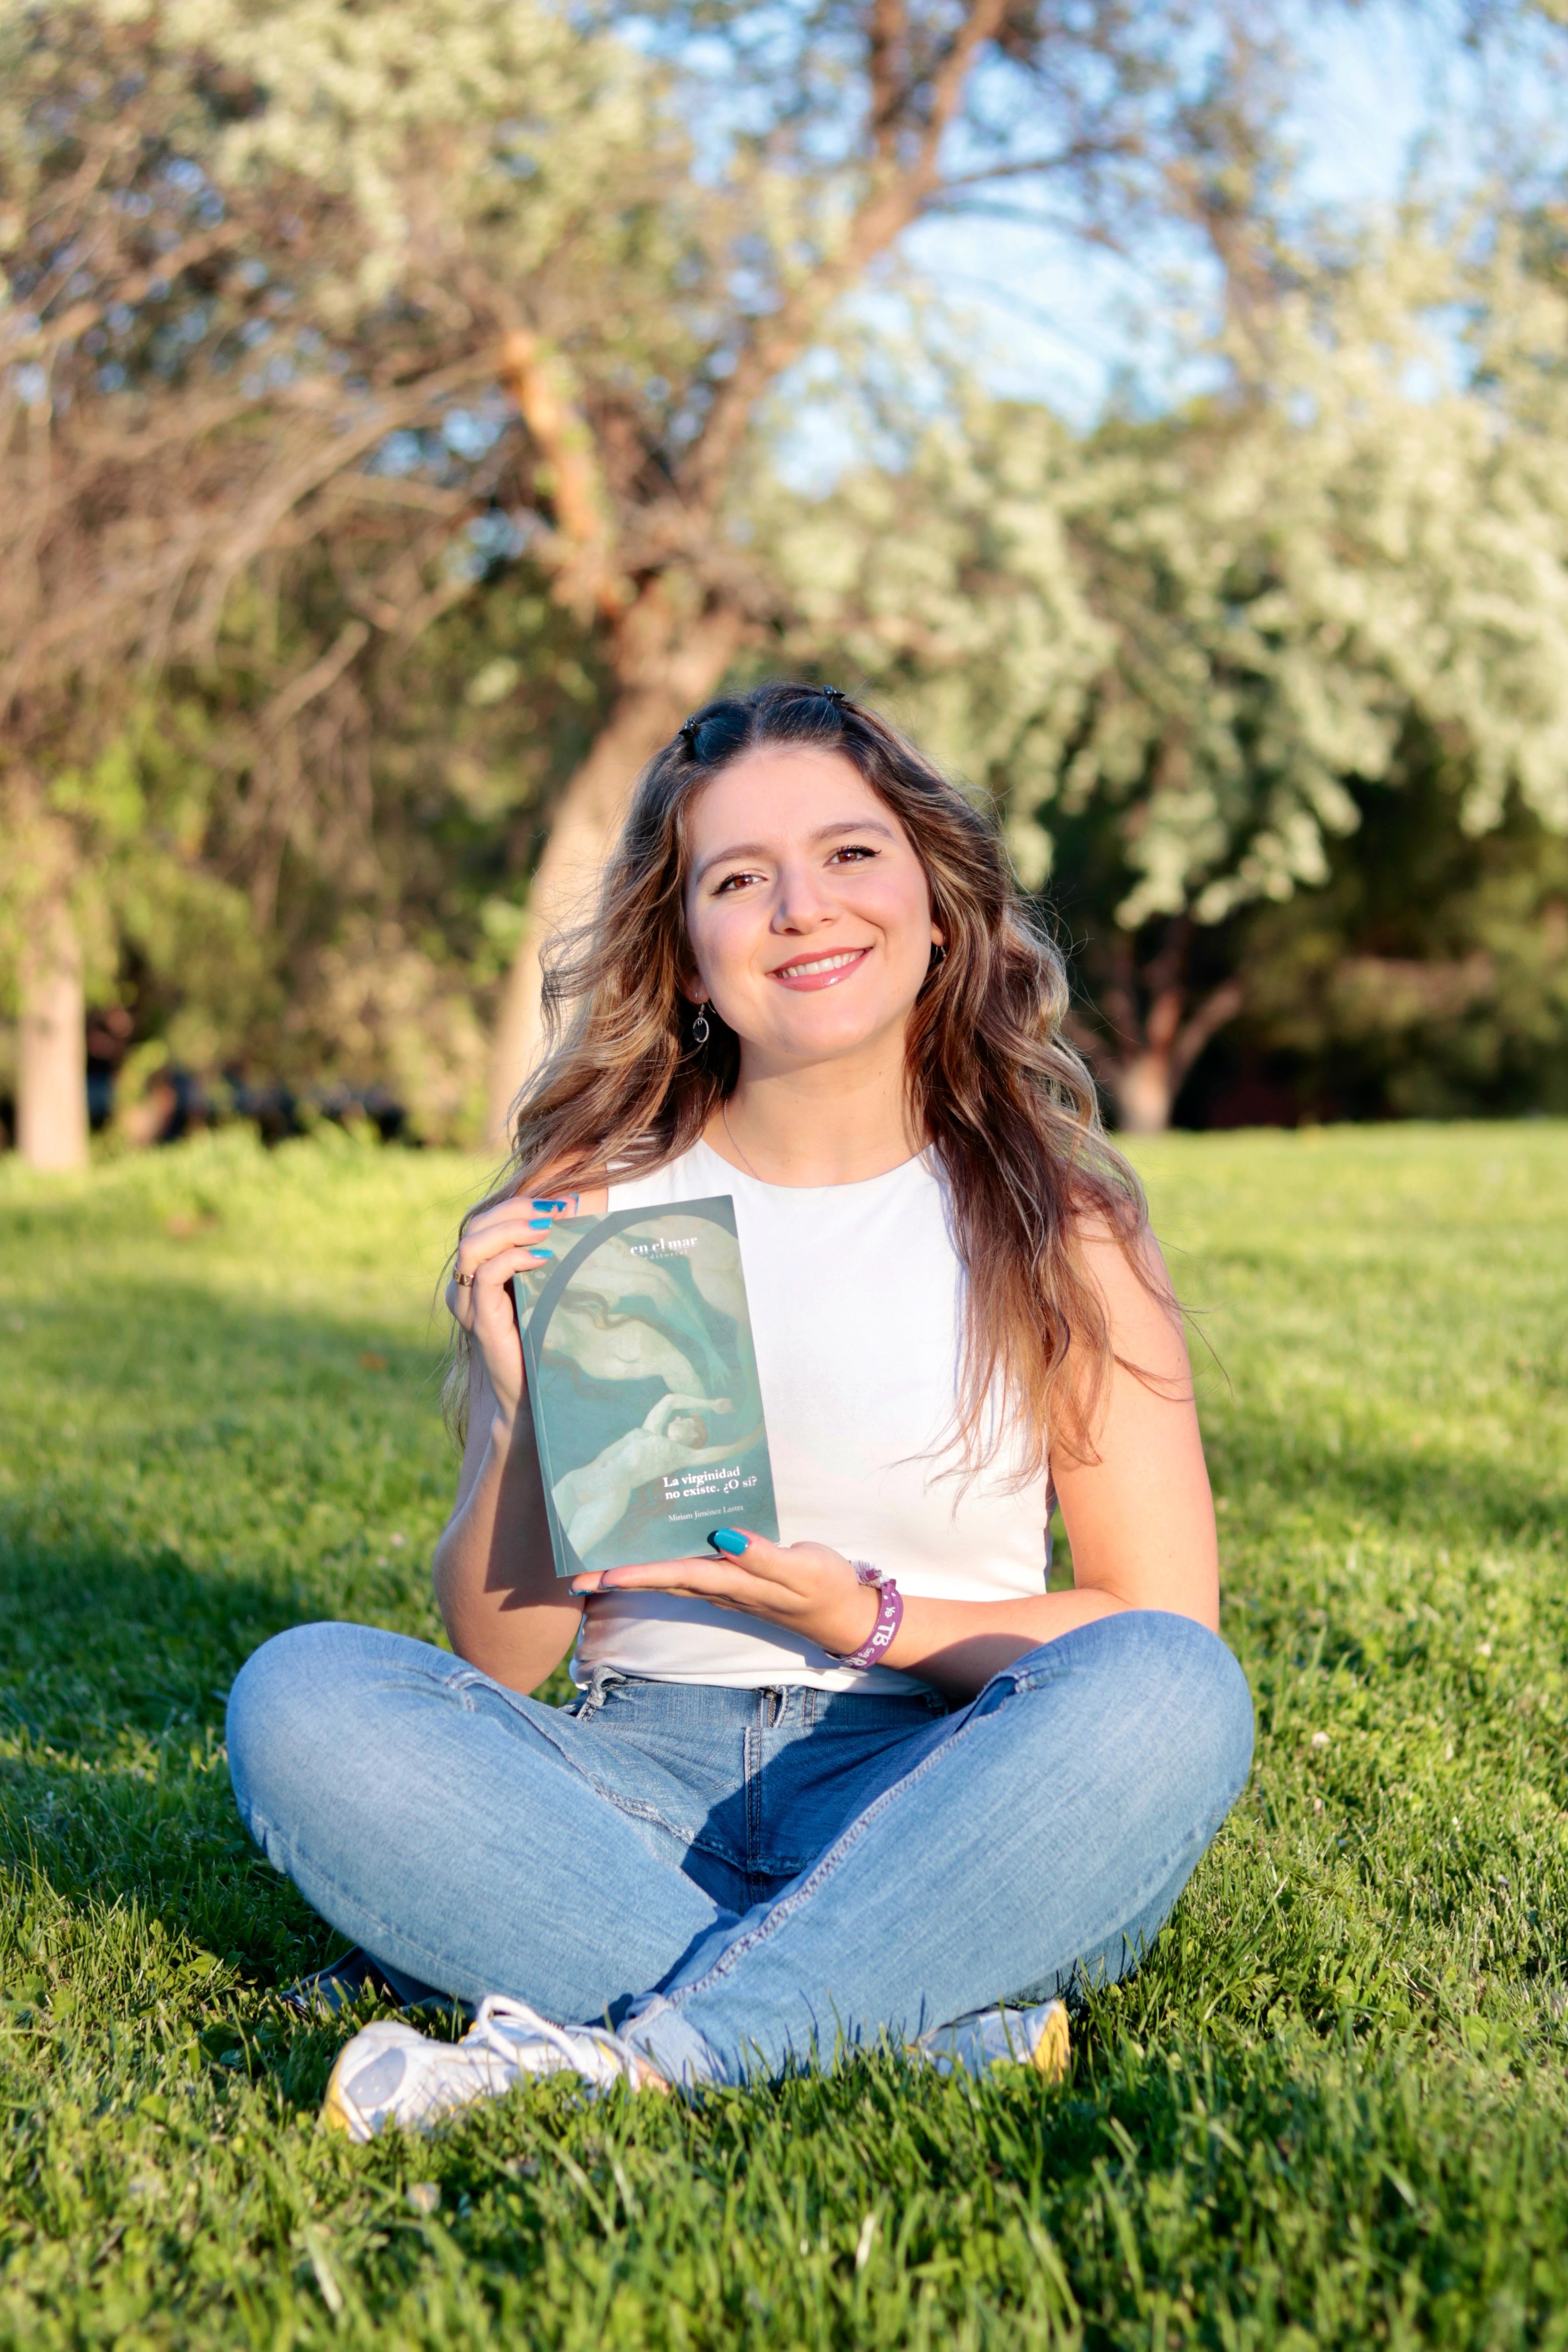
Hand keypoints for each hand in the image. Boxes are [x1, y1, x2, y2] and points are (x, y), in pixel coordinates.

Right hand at [446, 1192, 577, 1422]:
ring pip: (473, 1245)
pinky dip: (513, 1259)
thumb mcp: (545, 1289)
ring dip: (512, 1228)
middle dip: (518, 1209)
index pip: (488, 1220)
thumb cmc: (543, 1338)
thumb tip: (578, 1213)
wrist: (531, 1393)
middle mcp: (465, 1283)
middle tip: (558, 1210)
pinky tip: (543, 1258)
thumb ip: (547, 1256)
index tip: (565, 1203)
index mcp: (477, 1270)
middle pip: (477, 1225)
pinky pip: (486, 1277)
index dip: (522, 1203)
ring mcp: (468, 1301)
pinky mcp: (479, 1320)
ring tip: (548, 1228)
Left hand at [570, 1528, 882, 1658]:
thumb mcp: (803, 1569)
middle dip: (617, 1580)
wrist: (844, 1615)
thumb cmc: (825, 1586)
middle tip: (573, 1578)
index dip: (639, 1573)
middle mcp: (721, 1589)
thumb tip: (723, 1537)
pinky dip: (659, 1570)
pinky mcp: (732, 1584)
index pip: (677, 1574)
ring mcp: (724, 1590)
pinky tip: (648, 1556)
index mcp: (735, 1583)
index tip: (600, 1573)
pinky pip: (685, 1575)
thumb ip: (763, 1556)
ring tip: (595, 1567)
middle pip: (660, 1582)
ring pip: (668, 1581)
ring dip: (632, 1576)